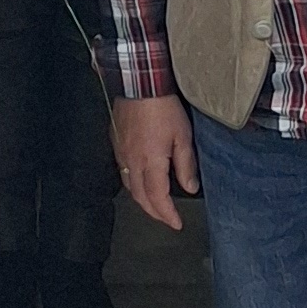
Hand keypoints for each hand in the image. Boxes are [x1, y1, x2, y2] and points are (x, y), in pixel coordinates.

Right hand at [113, 89, 198, 229]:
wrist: (140, 84)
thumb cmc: (162, 107)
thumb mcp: (183, 137)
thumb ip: (186, 165)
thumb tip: (190, 187)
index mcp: (151, 162)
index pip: (158, 198)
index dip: (167, 214)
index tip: (176, 223)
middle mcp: (132, 161)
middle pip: (140, 197)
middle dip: (154, 212)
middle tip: (167, 218)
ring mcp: (122, 152)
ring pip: (129, 186)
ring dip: (142, 199)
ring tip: (154, 204)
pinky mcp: (117, 142)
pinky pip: (122, 171)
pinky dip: (132, 182)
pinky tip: (140, 180)